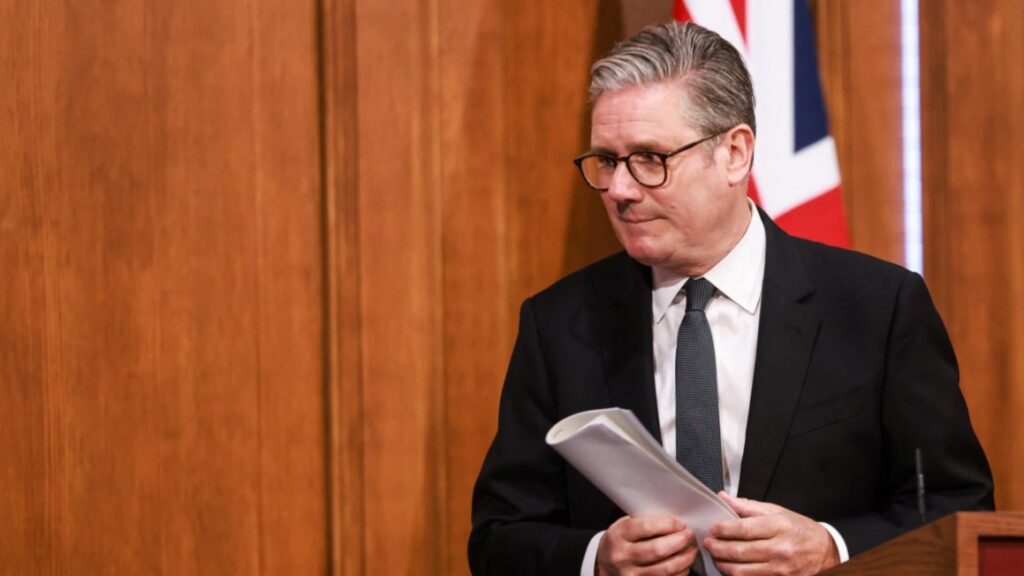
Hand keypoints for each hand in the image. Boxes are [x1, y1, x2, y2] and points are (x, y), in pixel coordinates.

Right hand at [596, 514, 698, 575]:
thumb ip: (646, 522)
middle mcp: (622, 556)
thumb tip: (676, 523)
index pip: (646, 527)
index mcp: (618, 535)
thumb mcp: (625, 525)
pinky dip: (680, 572)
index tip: (680, 523)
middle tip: (689, 535)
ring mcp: (630, 575)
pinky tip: (684, 565)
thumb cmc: (621, 541)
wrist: (605, 565)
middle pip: (658, 550)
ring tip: (691, 549)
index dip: (668, 524)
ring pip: (665, 569)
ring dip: (684, 558)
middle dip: (680, 541)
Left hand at [704, 493, 839, 575]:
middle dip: (717, 547)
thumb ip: (748, 506)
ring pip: (741, 571)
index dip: (723, 529)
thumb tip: (724, 498)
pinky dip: (736, 575)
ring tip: (716, 555)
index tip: (712, 527)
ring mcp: (780, 569)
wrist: (826, 553)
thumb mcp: (778, 512)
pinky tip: (730, 567)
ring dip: (723, 564)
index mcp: (779, 527)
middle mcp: (780, 550)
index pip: (744, 529)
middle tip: (708, 542)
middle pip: (739, 551)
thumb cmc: (800, 530)